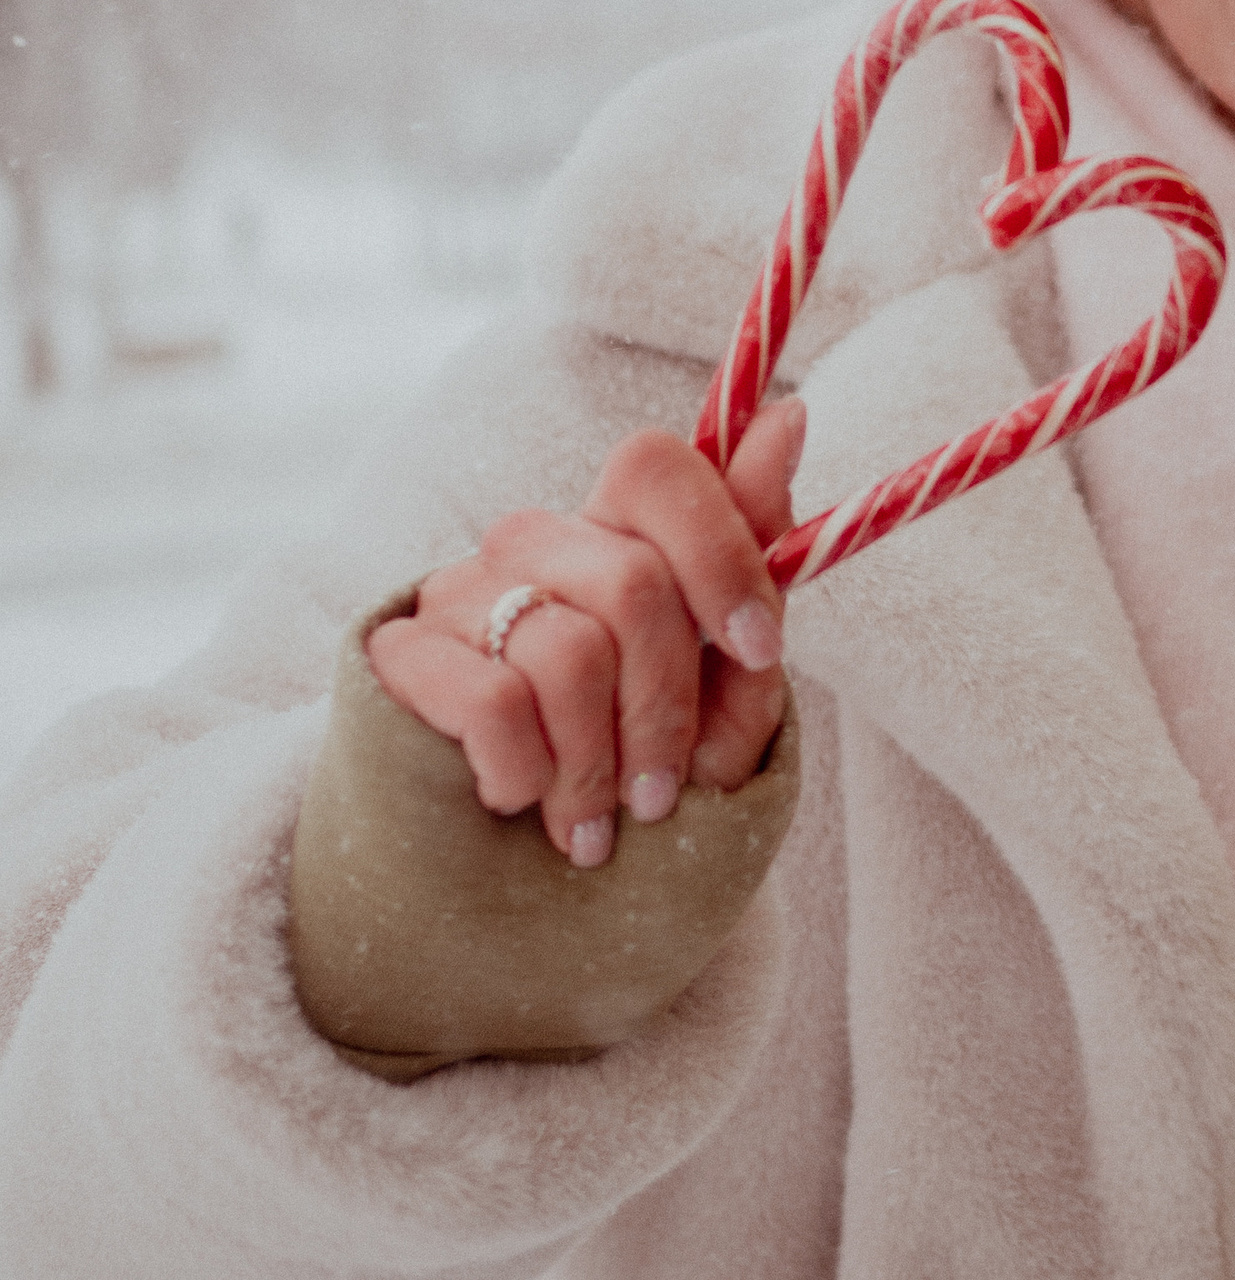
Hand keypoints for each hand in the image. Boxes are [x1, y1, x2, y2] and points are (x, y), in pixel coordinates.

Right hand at [367, 397, 805, 865]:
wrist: (511, 864)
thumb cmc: (634, 759)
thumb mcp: (723, 683)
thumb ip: (754, 563)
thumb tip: (788, 415)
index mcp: (613, 531)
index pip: (657, 468)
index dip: (721, 554)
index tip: (761, 651)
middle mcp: (533, 541)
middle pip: (633, 583)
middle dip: (666, 708)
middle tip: (660, 793)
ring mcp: (460, 590)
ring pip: (569, 654)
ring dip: (597, 765)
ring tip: (594, 822)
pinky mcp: (400, 652)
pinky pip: (495, 703)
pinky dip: (527, 773)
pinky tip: (521, 798)